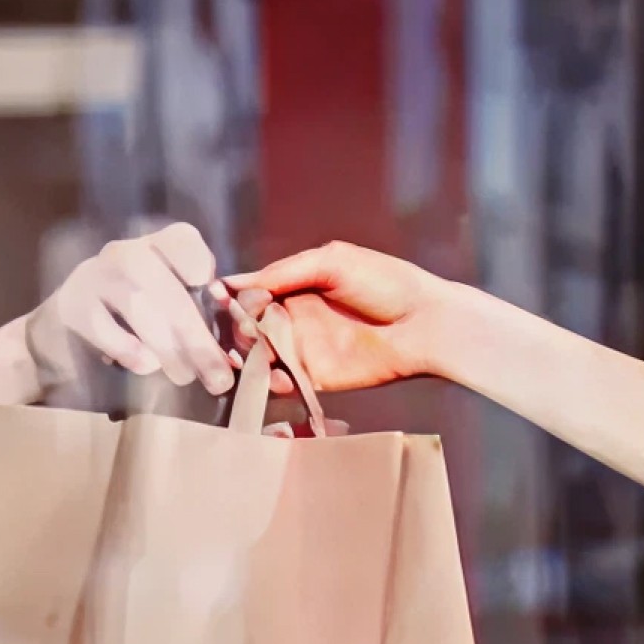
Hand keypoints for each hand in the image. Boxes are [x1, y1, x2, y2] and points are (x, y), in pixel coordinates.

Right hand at [23, 223, 230, 401]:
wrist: (62, 336)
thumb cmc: (129, 323)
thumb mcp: (165, 309)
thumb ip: (198, 315)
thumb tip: (233, 345)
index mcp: (155, 249)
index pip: (182, 239)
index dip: (199, 262)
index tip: (209, 292)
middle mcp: (124, 254)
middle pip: (167, 287)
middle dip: (197, 337)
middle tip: (217, 377)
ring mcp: (94, 276)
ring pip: (139, 305)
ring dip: (168, 347)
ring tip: (184, 377)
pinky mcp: (70, 305)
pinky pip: (103, 325)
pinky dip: (129, 349)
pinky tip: (145, 366)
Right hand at [233, 243, 462, 391]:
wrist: (424, 323)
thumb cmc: (387, 284)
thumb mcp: (333, 261)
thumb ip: (286, 271)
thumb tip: (239, 281)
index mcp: (296, 286)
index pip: (252, 293)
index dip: (233, 298)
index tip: (219, 301)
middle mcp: (294, 318)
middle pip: (249, 327)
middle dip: (237, 330)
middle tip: (242, 330)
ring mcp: (304, 349)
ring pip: (261, 357)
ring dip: (249, 357)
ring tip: (253, 353)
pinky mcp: (317, 377)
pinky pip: (285, 382)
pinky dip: (273, 381)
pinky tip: (274, 374)